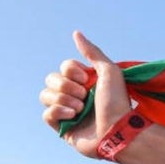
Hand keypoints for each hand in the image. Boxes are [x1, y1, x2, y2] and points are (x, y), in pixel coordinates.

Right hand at [39, 32, 132, 157]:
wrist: (118, 130)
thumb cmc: (117, 102)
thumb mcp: (109, 71)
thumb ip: (93, 53)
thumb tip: (76, 33)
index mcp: (85, 82)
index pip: (64, 67)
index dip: (71, 71)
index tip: (87, 79)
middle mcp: (74, 95)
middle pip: (51, 79)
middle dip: (66, 86)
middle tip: (84, 95)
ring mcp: (67, 112)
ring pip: (46, 95)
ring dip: (63, 99)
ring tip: (81, 109)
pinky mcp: (62, 128)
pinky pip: (46, 114)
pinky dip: (58, 112)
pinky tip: (73, 117)